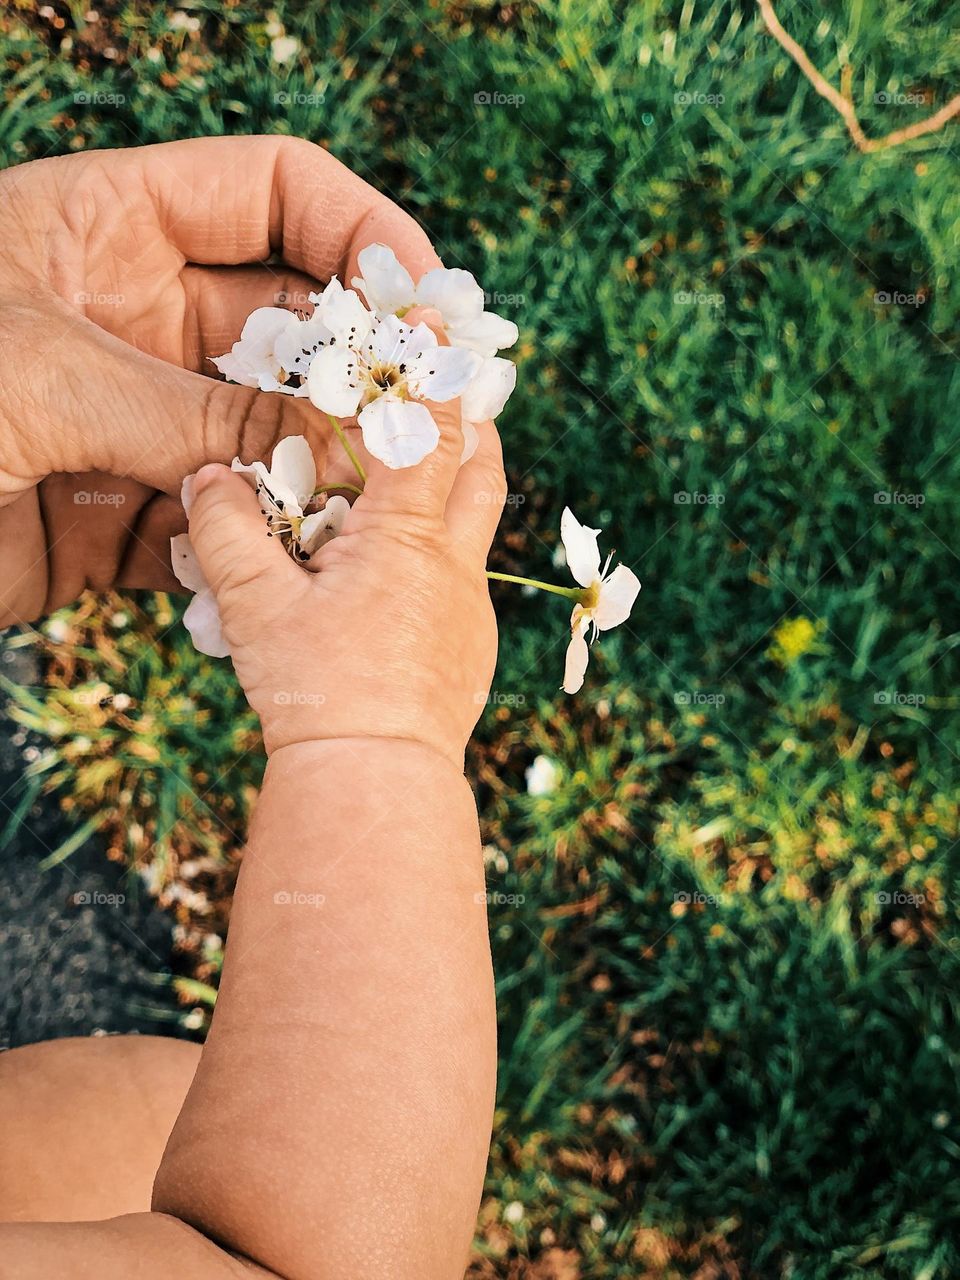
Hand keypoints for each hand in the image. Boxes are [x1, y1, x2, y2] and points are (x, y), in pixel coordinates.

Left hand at [0, 135, 440, 623]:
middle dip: (357, 369)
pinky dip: (259, 552)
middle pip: (288, 325)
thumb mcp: (39, 375)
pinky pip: (219, 527)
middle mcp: (132, 318)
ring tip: (371, 508)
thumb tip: (337, 436)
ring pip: (266, 435)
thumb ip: (194, 405)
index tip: (423, 293)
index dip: (360, 228)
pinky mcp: (118, 516)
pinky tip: (287, 572)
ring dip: (318, 471)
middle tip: (427, 417)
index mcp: (106, 226)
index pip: (271, 191)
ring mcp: (132, 421)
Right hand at [184, 404, 505, 766]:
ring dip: (458, 487)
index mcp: (407, 538)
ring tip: (422, 474)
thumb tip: (207, 479)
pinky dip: (439, 552)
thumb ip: (227, 531)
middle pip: (485, 471)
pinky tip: (399, 571)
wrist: (374, 781)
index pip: (431, 432)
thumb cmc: (316, 692)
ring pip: (477, 527)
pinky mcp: (469, 647)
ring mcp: (470, 608)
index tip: (433, 325)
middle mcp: (454, 565)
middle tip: (450, 393)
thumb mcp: (253, 607)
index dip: (432, 373)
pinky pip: (462, 580)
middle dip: (472, 422)